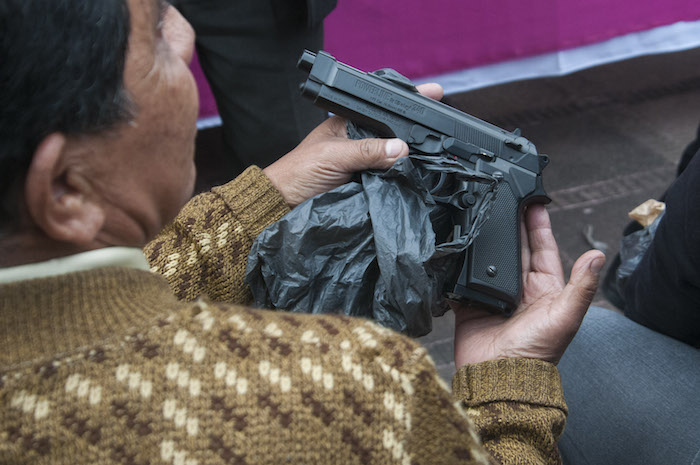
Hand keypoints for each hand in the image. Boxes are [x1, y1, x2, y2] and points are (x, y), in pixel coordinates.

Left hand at [263, 83, 443, 206]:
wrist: (286, 203)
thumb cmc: (300, 171)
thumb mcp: (335, 155)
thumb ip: (367, 150)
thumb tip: (401, 148)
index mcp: (350, 122)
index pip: (383, 107)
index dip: (408, 100)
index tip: (435, 94)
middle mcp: (361, 139)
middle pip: (394, 130)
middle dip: (415, 130)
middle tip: (441, 127)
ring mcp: (365, 161)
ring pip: (395, 154)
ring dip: (411, 156)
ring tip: (435, 151)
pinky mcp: (367, 182)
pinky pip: (391, 176)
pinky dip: (402, 176)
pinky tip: (416, 174)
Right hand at [452, 204, 604, 365]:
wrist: (498, 377)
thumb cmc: (536, 353)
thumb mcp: (565, 317)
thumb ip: (581, 286)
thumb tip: (598, 255)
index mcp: (545, 289)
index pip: (542, 248)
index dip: (538, 225)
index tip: (534, 201)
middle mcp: (519, 289)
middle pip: (514, 248)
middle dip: (511, 224)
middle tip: (504, 199)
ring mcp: (494, 295)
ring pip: (489, 260)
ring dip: (485, 241)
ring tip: (479, 217)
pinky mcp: (470, 303)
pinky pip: (464, 279)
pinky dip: (460, 266)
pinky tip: (457, 248)